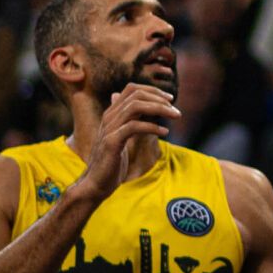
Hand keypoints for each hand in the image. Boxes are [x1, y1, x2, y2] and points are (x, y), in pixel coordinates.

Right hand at [72, 84, 179, 202]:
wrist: (96, 183)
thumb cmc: (112, 161)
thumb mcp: (124, 137)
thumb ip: (133, 120)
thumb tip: (147, 108)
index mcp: (112, 113)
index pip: (132, 89)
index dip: (153, 90)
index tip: (170, 99)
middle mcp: (109, 116)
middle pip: (136, 95)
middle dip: (159, 98)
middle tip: (175, 109)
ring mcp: (109, 128)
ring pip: (136, 106)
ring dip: (159, 109)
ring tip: (175, 116)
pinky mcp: (112, 142)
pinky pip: (134, 126)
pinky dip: (152, 127)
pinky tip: (165, 132)